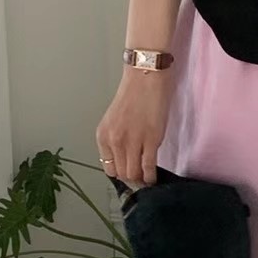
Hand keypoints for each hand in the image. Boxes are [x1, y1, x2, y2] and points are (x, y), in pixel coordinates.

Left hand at [96, 67, 173, 185]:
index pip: (109, 167)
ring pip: (134, 174)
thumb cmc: (133, 94)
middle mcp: (115, 141)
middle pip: (122, 174)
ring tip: (147, 180)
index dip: (120, 174)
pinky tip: (154, 177)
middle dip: (131, 180)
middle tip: (140, 181)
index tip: (129, 175)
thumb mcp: (115, 119)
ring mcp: (132, 141)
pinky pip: (148, 167)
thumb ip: (116, 139)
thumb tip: (125, 158)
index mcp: (103, 135)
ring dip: (141, 180)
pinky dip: (151, 177)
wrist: (146, 77)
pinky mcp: (151, 140)